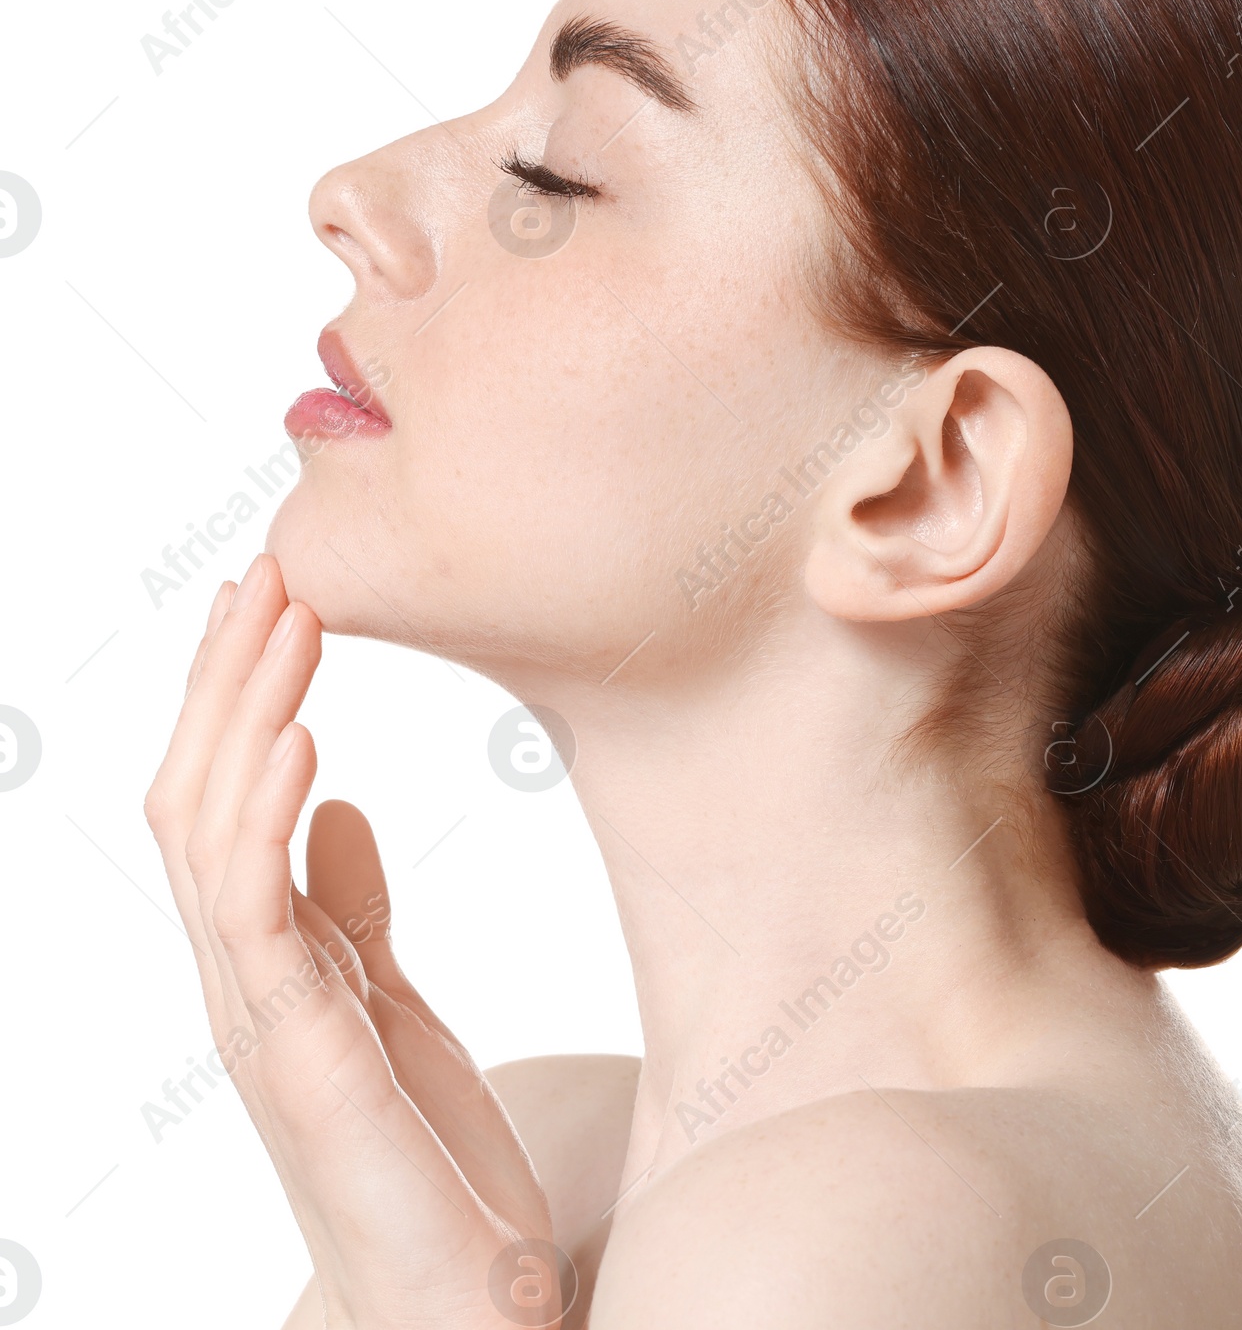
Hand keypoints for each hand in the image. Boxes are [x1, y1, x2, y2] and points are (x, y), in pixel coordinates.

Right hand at [144, 554, 559, 1328]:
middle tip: (270, 572)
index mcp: (264, 958)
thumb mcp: (390, 1003)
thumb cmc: (420, 1157)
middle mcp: (240, 980)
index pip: (221, 801)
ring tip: (287, 618)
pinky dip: (268, 818)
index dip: (235, 697)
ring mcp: (258, 1021)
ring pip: (212, 838)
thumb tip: (336, 803)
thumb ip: (351, 911)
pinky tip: (302, 737)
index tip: (272, 599)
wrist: (453, 1300)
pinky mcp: (301, 1060)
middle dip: (229, 679)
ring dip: (247, 716)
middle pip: (199, 798)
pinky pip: (260, 919)